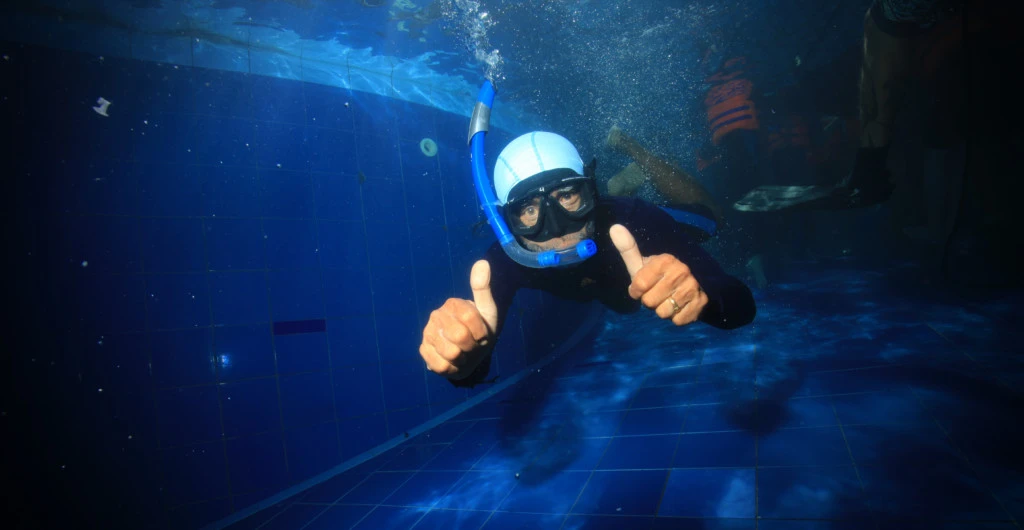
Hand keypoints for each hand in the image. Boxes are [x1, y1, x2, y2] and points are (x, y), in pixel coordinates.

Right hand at [419, 260, 498, 379]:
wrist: (469, 355)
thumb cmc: (480, 331)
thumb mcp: (487, 311)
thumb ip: (483, 289)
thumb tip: (483, 262)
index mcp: (452, 304)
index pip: (471, 319)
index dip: (481, 333)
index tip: (482, 336)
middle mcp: (436, 315)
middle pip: (460, 336)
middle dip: (472, 347)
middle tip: (472, 346)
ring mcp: (428, 333)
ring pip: (450, 353)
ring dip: (463, 359)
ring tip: (463, 354)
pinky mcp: (423, 350)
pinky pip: (440, 365)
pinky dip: (451, 368)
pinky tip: (452, 362)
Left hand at [610, 224, 707, 325]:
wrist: (689, 282)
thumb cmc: (657, 274)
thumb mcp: (641, 262)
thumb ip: (627, 248)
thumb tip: (614, 227)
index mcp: (666, 260)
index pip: (640, 285)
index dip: (635, 291)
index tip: (640, 287)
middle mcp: (682, 272)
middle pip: (650, 302)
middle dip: (649, 301)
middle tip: (657, 292)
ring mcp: (693, 288)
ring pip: (663, 313)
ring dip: (662, 310)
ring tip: (667, 298)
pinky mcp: (701, 304)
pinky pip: (677, 321)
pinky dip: (675, 317)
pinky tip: (678, 306)